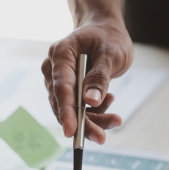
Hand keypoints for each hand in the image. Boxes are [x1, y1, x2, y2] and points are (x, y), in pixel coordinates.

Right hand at [42, 22, 132, 143]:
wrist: (104, 31)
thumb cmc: (108, 38)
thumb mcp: (111, 53)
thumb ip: (100, 76)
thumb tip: (90, 102)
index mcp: (60, 54)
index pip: (61, 88)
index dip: (66, 112)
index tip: (71, 132)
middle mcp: (53, 68)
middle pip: (63, 104)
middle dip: (83, 123)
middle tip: (102, 138)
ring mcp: (57, 81)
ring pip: (70, 110)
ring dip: (92, 120)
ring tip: (116, 120)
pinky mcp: (66, 90)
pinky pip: (76, 109)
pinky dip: (94, 113)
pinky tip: (109, 101)